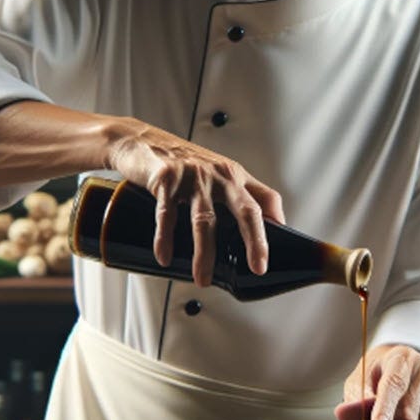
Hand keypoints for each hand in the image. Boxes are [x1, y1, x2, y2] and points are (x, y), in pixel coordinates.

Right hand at [106, 118, 284, 285]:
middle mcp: (219, 174)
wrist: (140, 140)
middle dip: (255, 241)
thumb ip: (232, 196)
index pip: (266, 197)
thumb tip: (247, 231)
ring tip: (202, 278)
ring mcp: (193, 176)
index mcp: (234, 175)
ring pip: (204, 220)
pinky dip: (165, 239)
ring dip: (204, 254)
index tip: (278, 247)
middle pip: (245, 210)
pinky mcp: (166, 179)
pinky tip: (165, 256)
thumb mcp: (213, 173)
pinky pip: (167, 215)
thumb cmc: (180, 161)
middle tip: (257, 266)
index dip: (277, 222)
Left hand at [334, 344, 419, 419]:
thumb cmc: (378, 374)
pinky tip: (414, 410)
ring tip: (396, 409)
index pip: (393, 385)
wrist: (405, 365)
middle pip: (405, 416)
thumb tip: (343, 414)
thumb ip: (353, 399)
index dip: (384, 408)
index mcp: (400, 357)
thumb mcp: (359, 380)